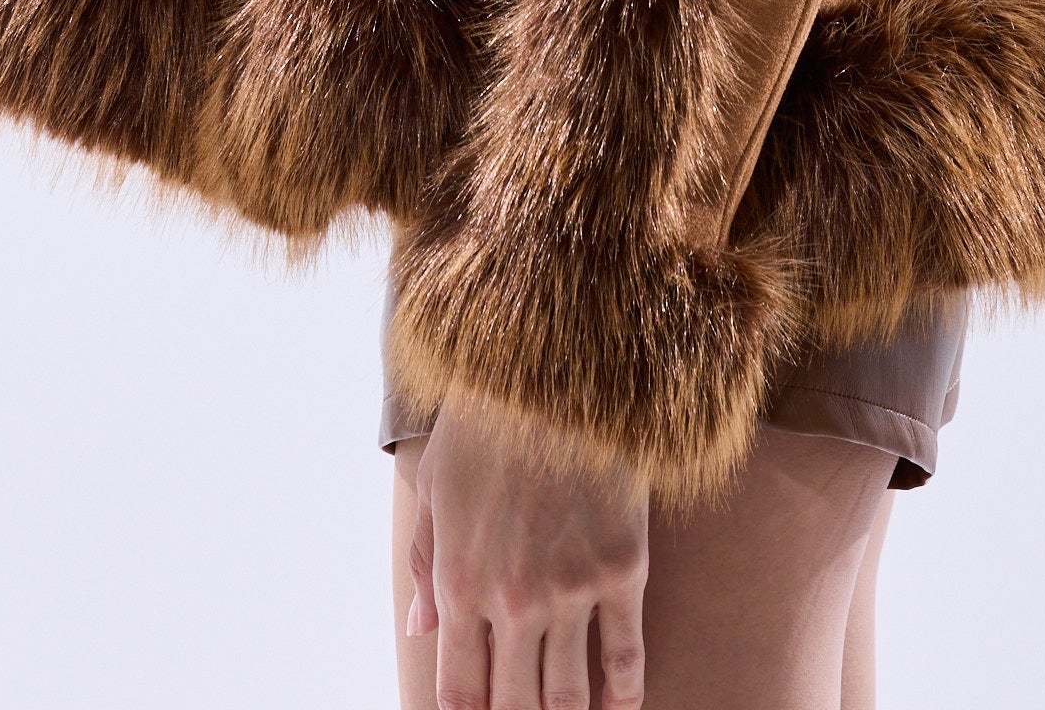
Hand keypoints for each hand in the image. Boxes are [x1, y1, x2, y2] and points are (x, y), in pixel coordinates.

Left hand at [406, 395, 648, 709]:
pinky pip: (625, 655)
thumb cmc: (487, 419)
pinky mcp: (622, 570)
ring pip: (569, 695)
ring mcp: (572, 591)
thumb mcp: (436, 486)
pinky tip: (619, 705)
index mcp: (461, 583)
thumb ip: (425, 565)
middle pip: (515, 705)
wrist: (555, 368)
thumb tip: (419, 631)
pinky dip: (623, 694)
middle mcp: (514, 601)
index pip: (460, 691)